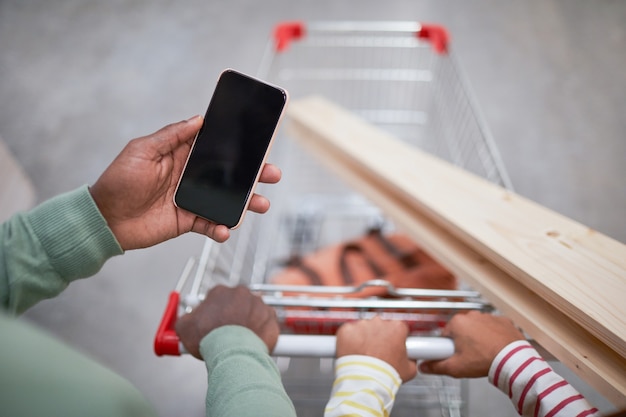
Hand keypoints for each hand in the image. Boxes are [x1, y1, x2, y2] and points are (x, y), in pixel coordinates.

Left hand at [90, 116, 281, 249]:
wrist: (104, 220)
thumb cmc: (118, 181)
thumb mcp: (142, 151)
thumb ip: (171, 136)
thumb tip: (198, 119)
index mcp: (181, 155)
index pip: (215, 148)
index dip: (236, 146)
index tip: (258, 142)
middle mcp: (190, 176)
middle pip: (228, 174)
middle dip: (252, 174)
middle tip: (271, 173)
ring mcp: (191, 200)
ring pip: (226, 200)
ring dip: (245, 203)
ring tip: (260, 204)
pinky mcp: (187, 221)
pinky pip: (209, 224)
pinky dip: (220, 228)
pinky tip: (225, 229)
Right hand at [175, 285, 279, 358]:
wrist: (234, 353)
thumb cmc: (209, 339)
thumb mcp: (184, 328)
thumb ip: (185, 319)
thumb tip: (186, 320)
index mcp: (220, 292)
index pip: (216, 297)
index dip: (213, 311)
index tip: (212, 322)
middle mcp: (241, 293)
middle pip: (236, 302)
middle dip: (232, 314)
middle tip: (226, 331)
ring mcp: (259, 304)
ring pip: (252, 311)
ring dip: (248, 321)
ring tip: (240, 339)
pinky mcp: (271, 318)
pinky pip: (266, 322)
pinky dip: (261, 330)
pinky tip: (252, 341)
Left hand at [336, 316, 416, 381]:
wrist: (365, 381)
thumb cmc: (385, 375)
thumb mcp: (409, 369)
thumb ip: (412, 359)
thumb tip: (411, 359)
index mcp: (396, 328)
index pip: (398, 327)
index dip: (395, 337)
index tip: (391, 345)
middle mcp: (379, 322)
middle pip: (380, 326)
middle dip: (378, 337)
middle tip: (376, 352)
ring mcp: (362, 325)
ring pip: (363, 328)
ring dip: (364, 338)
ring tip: (364, 354)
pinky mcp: (347, 330)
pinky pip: (348, 332)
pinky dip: (349, 340)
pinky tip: (353, 351)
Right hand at [419, 311, 524, 377]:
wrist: (512, 360)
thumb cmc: (484, 360)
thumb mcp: (455, 367)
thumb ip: (436, 366)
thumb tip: (424, 367)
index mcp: (457, 323)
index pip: (445, 334)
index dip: (448, 346)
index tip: (454, 354)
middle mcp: (472, 315)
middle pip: (461, 329)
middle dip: (462, 341)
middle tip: (468, 356)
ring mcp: (488, 316)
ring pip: (477, 327)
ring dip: (477, 337)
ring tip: (483, 353)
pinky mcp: (502, 320)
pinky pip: (493, 327)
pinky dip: (492, 335)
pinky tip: (494, 347)